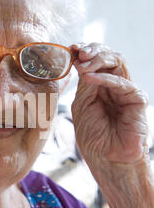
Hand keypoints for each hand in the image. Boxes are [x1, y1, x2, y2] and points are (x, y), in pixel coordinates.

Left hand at [70, 42, 148, 167]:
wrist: (107, 159)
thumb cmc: (94, 136)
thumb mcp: (82, 105)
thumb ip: (85, 84)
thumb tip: (81, 60)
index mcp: (100, 85)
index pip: (95, 60)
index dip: (84, 50)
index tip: (71, 47)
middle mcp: (115, 84)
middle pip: (109, 56)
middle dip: (92, 50)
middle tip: (78, 51)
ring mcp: (127, 90)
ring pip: (118, 62)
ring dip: (98, 59)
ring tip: (82, 64)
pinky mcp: (137, 100)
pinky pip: (122, 83)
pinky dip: (105, 78)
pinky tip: (89, 77)